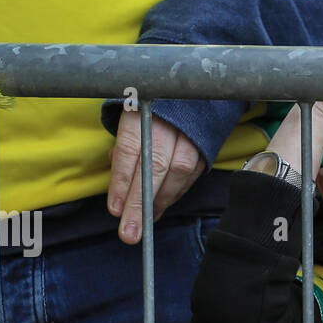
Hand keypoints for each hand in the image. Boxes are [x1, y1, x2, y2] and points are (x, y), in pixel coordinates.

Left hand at [108, 110, 206, 243]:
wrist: (190, 88)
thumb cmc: (149, 105)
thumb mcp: (128, 116)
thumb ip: (124, 147)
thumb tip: (120, 184)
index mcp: (143, 109)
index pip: (131, 149)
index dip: (122, 181)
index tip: (115, 209)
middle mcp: (170, 122)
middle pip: (155, 167)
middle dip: (141, 204)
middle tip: (130, 234)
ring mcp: (192, 134)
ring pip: (177, 174)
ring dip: (159, 202)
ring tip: (144, 224)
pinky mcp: (206, 147)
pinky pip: (190, 176)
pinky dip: (174, 194)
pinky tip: (160, 207)